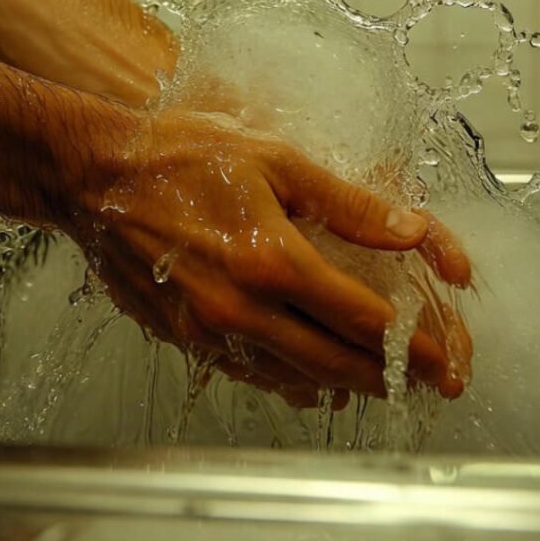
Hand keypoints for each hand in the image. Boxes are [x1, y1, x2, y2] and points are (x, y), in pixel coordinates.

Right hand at [62, 106, 470, 403]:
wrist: (94, 176)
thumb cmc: (179, 156)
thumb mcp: (275, 161)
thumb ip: (350, 203)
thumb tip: (414, 232)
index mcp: (273, 261)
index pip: (363, 319)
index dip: (413, 343)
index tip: (445, 357)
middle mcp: (242, 311)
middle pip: (336, 363)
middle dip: (390, 376)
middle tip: (429, 382)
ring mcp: (209, 332)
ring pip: (295, 378)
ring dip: (346, 384)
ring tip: (382, 382)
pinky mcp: (183, 339)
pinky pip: (251, 375)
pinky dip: (292, 381)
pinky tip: (313, 378)